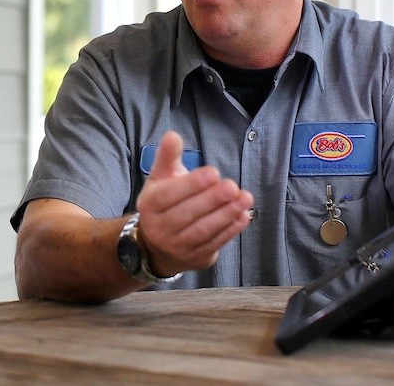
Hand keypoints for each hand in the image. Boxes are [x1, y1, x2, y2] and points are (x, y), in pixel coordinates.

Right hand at [134, 131, 253, 276]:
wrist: (156, 245)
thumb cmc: (164, 202)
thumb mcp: (161, 178)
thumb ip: (168, 157)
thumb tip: (172, 135)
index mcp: (149, 205)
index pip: (169, 195)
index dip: (192, 185)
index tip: (213, 172)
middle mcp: (160, 228)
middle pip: (187, 214)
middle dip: (212, 200)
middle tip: (232, 185)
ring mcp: (177, 247)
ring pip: (203, 231)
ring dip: (226, 215)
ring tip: (245, 198)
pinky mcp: (195, 258)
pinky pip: (214, 244)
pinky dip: (231, 230)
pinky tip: (244, 215)